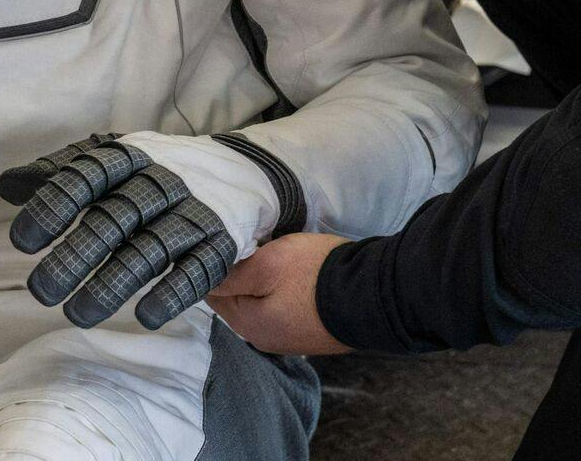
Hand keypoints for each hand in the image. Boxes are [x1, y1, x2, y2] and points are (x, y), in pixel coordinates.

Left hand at [0, 133, 276, 330]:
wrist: (240, 171)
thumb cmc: (155, 171)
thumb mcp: (111, 160)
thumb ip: (61, 172)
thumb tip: (7, 187)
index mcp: (128, 157)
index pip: (86, 177)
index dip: (54, 207)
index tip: (21, 242)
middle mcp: (161, 181)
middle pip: (114, 220)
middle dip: (76, 256)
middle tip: (40, 291)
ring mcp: (193, 212)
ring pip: (150, 249)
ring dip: (114, 284)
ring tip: (77, 315)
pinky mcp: (220, 242)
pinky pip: (198, 269)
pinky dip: (172, 292)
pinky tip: (145, 316)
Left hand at [207, 233, 351, 355]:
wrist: (376, 295)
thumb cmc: (316, 275)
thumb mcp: (267, 265)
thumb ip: (231, 274)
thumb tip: (203, 278)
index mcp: (248, 325)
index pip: (213, 292)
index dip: (218, 264)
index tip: (227, 242)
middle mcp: (264, 339)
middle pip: (236, 299)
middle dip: (240, 272)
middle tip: (253, 243)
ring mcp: (289, 338)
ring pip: (260, 302)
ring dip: (261, 281)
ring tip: (273, 254)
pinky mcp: (310, 332)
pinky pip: (282, 307)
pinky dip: (281, 290)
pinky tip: (293, 274)